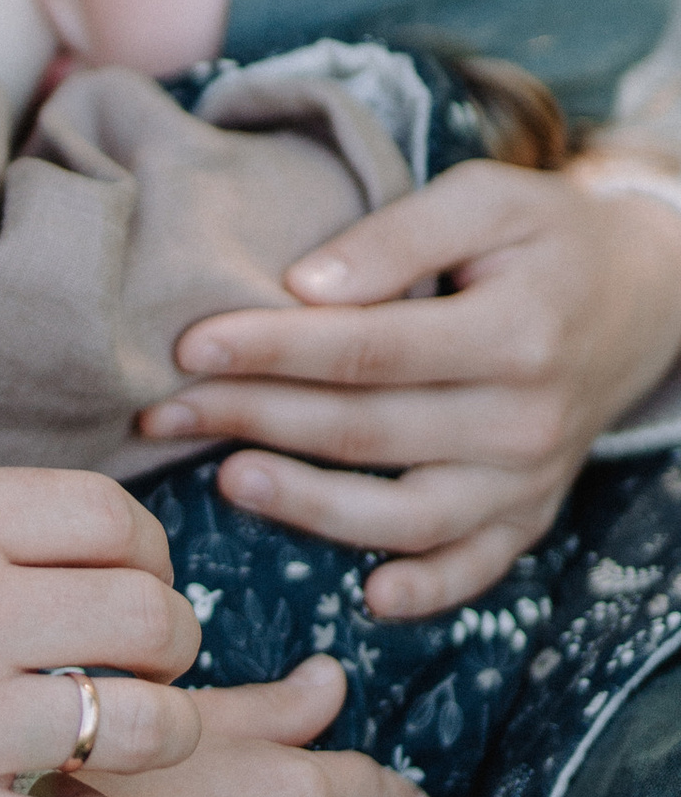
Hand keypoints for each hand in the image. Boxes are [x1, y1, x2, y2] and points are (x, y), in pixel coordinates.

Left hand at [138, 161, 680, 615]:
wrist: (643, 296)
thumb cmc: (543, 236)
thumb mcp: (484, 200)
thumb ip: (395, 236)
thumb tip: (303, 286)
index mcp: (513, 333)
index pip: (366, 349)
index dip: (271, 349)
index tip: (190, 345)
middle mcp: (525, 419)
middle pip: (366, 430)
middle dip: (253, 419)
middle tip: (163, 409)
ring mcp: (529, 478)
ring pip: (408, 515)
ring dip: (310, 509)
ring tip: (226, 480)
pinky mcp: (530, 514)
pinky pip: (477, 569)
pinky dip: (428, 591)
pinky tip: (367, 596)